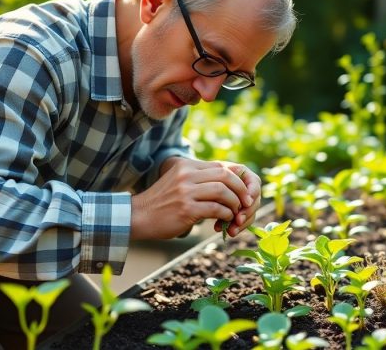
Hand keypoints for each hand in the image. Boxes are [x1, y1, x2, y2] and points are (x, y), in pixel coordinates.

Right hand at [130, 158, 255, 239]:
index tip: (243, 191)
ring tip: (235, 213)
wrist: (138, 216)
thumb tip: (227, 184)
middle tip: (246, 202)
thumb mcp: (179, 182)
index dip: (237, 178)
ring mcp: (186, 191)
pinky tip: (224, 220)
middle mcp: (187, 175)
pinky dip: (225, 214)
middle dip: (241, 189)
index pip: (220, 166)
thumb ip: (199, 179)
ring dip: (235, 203)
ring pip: (223, 191)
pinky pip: (216, 209)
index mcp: (186, 165)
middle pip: (225, 175)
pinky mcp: (186, 208)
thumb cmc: (161, 203)